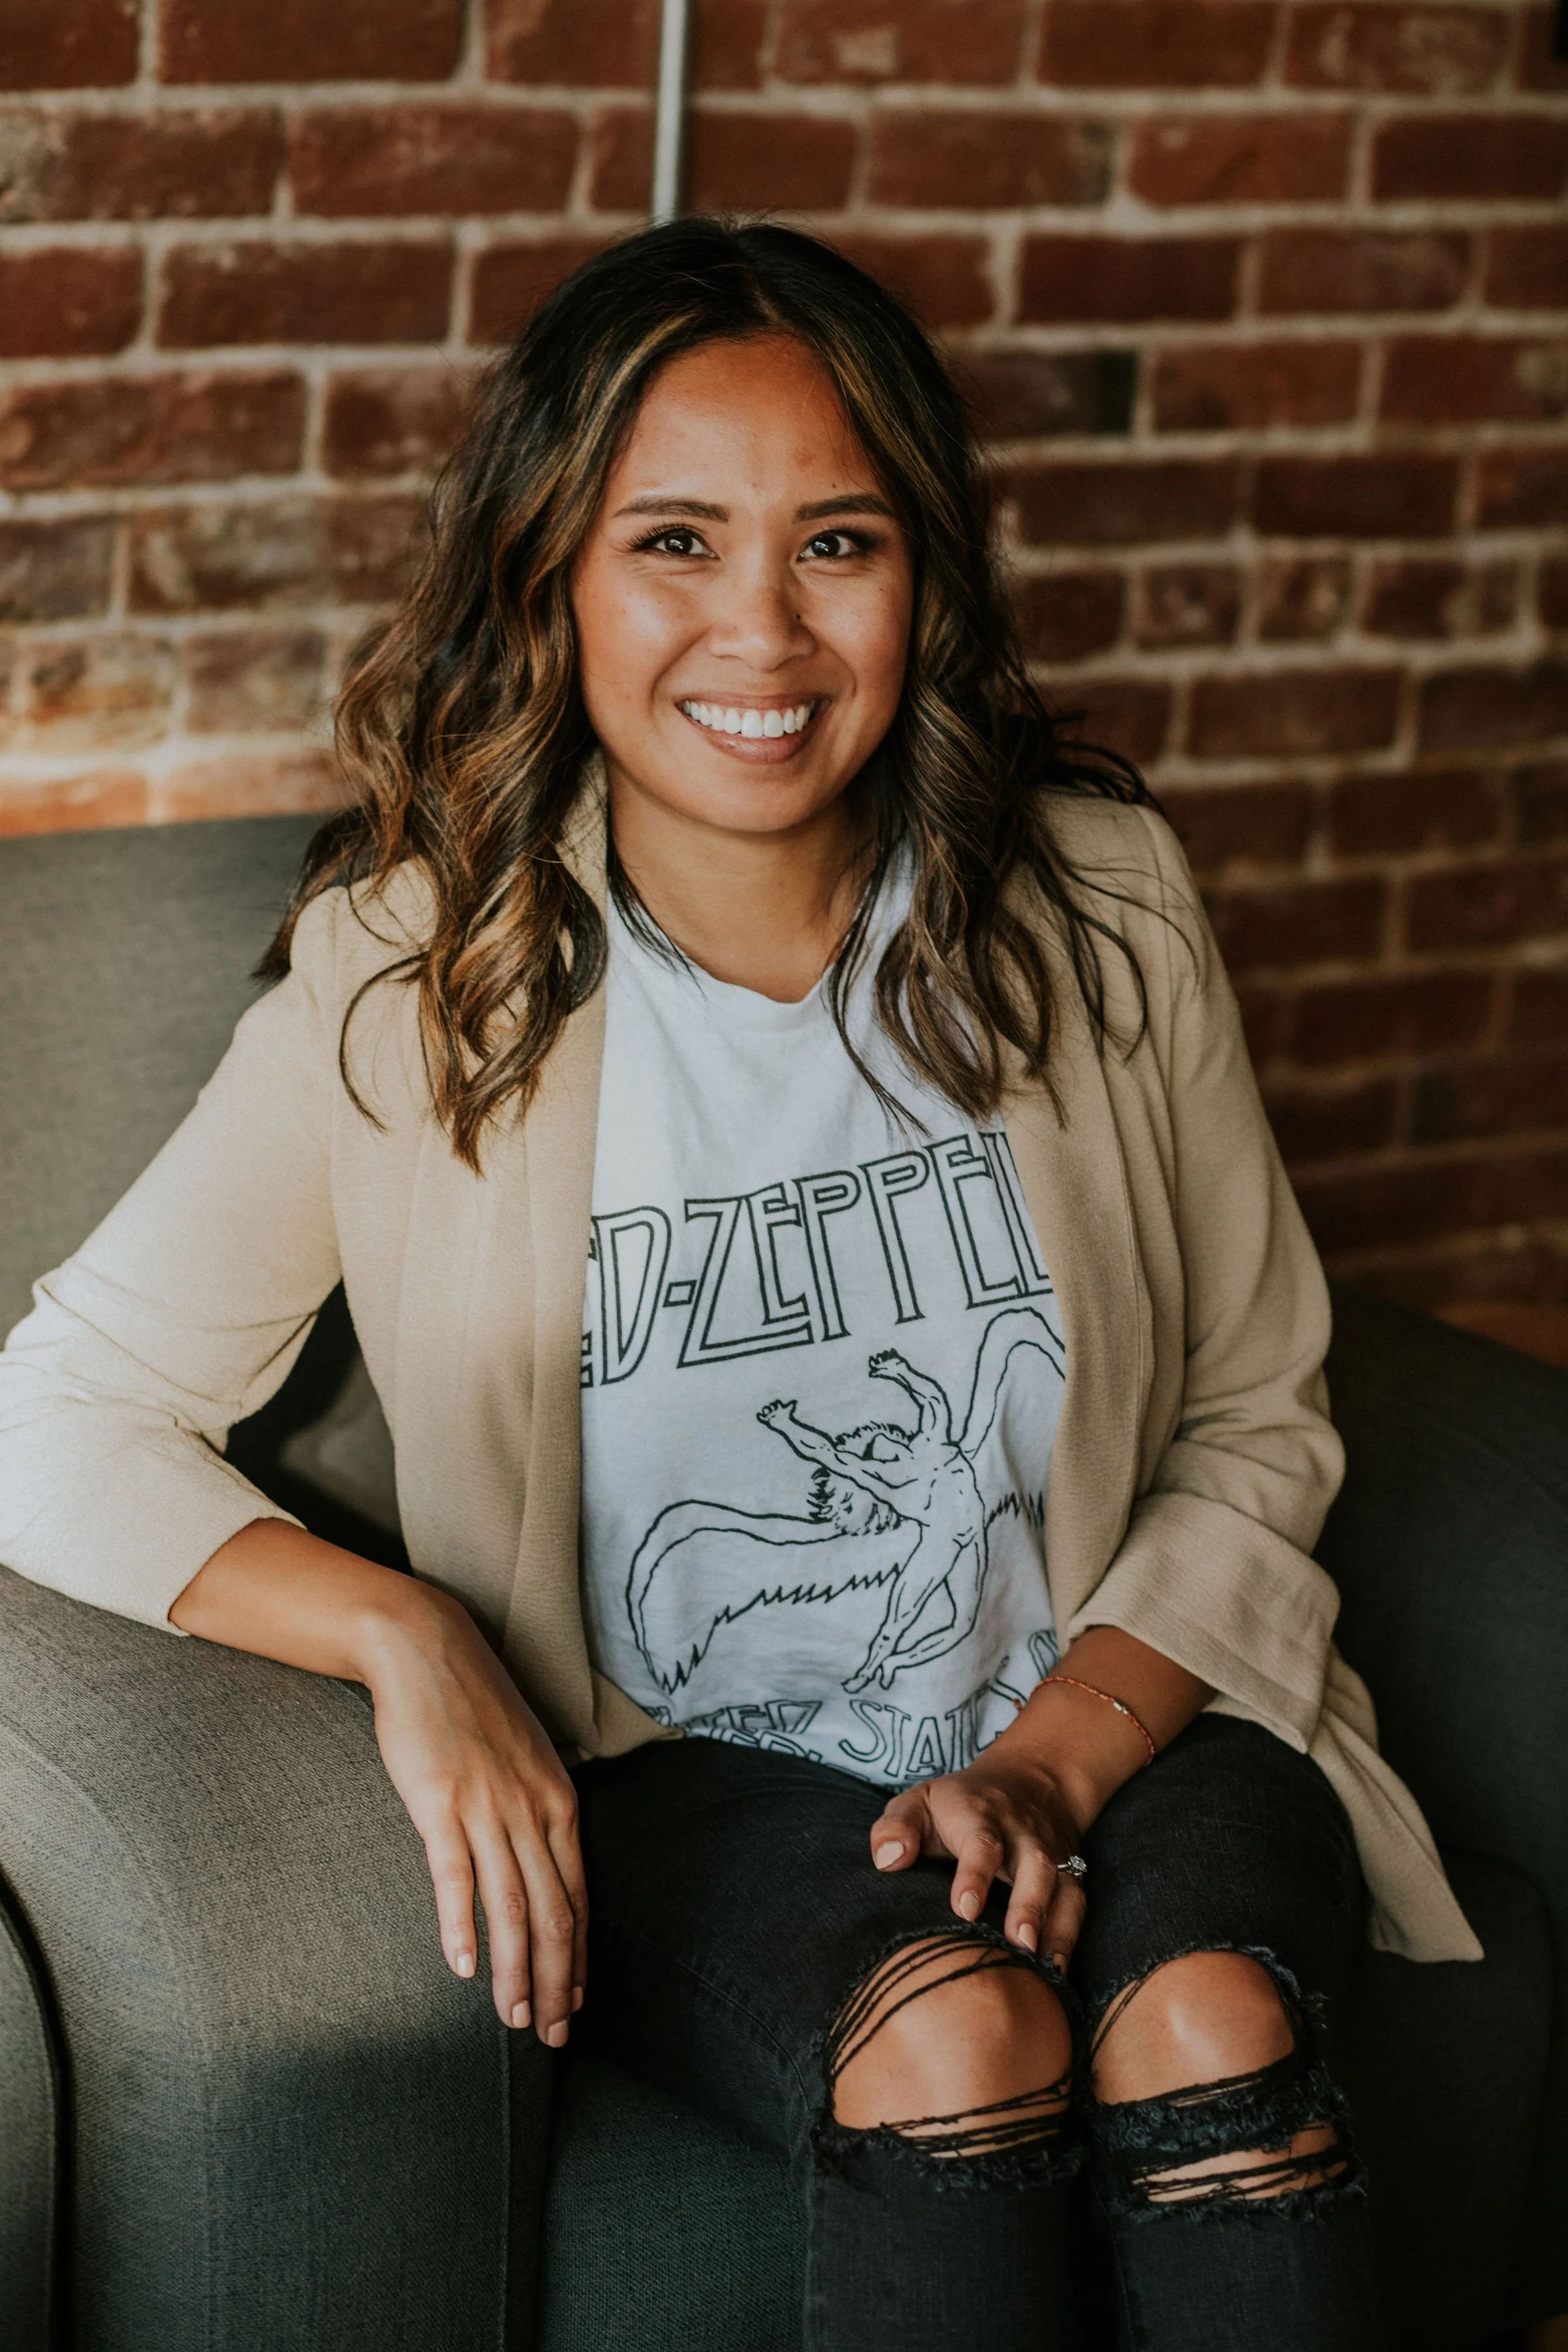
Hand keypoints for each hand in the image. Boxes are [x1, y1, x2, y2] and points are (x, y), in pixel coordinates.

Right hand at [172, 1521, 587, 2044]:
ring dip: (516, 1971)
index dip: (580, 1958)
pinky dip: (461, 1927)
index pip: (578, 1897)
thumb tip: (545, 1866)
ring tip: (512, 2020)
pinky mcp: (439, 1801)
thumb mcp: (525, 1760)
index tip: (577, 2004)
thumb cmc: (474, 1708)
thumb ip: (537, 1812)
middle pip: (555, 1913)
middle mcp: (531, 1809)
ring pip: (512, 1905)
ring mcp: (487, 1806)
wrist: (426, 1648)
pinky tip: (463, 1968)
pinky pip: (456, 1876)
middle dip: (557, 1982)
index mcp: (558, 1801)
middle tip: (550, 2035)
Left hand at [869, 1750, 1087, 1970]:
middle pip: (1033, 1864)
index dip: (975, 1874)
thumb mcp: (920, 1800)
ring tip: (1045, 1968)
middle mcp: (1022, 1834)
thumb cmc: (958, 1804)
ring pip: (1062, 1886)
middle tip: (1018, 1943)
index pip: (981, 1842)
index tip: (965, 1910)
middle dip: (1028, 1905)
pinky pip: (1077, 1906)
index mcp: (980, 1814)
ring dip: (1055, 1927)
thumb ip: (896, 1827)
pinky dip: (1070, 1938)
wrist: (1031, 1780)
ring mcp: (1051, 1855)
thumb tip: (888, 1861)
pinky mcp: (1069, 1874)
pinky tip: (1058, 1972)